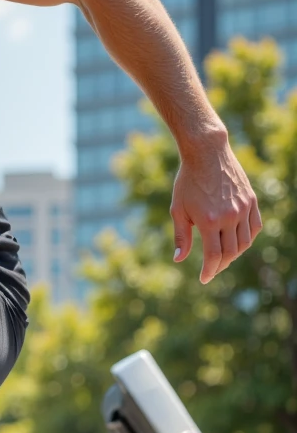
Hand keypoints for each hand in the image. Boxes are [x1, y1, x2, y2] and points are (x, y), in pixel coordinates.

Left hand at [170, 133, 261, 283]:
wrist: (206, 152)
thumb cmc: (188, 181)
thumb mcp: (178, 209)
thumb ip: (181, 236)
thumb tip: (179, 259)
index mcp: (209, 221)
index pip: (213, 256)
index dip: (209, 271)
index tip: (204, 279)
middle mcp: (230, 216)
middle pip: (230, 253)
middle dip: (220, 265)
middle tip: (212, 269)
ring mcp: (243, 208)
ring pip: (245, 243)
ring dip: (234, 254)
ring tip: (223, 257)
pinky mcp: (251, 200)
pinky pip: (254, 227)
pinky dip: (247, 239)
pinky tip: (237, 242)